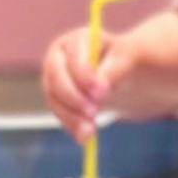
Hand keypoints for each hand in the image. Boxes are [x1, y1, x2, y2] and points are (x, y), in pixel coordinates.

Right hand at [41, 27, 141, 142]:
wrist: (116, 72)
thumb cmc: (121, 61)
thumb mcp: (125, 61)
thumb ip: (113, 70)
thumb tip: (100, 88)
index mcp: (75, 40)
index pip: (74, 58)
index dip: (85, 75)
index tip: (102, 92)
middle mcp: (58, 57)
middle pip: (56, 78)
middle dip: (74, 97)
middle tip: (94, 111)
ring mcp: (53, 78)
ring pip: (54, 99)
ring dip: (71, 117)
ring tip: (90, 132)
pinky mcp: (55, 97)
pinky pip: (58, 113)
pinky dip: (71, 125)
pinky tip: (85, 137)